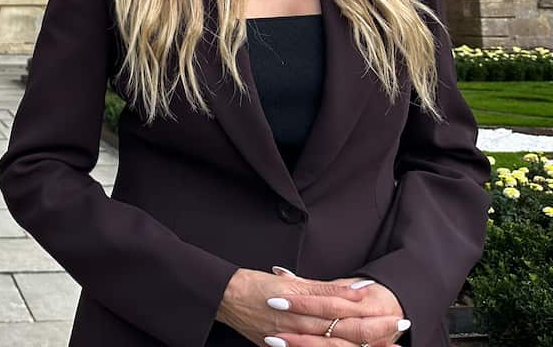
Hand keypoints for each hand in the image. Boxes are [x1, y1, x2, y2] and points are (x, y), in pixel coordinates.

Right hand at [216, 267, 409, 346]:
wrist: (224, 298)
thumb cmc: (254, 285)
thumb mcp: (289, 282)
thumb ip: (322, 288)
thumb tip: (355, 290)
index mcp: (302, 306)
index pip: (344, 311)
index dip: (369, 313)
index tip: (392, 312)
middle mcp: (300, 326)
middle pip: (344, 333)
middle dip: (375, 333)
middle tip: (399, 328)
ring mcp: (293, 341)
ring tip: (387, 345)